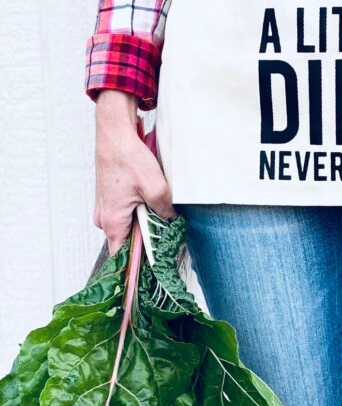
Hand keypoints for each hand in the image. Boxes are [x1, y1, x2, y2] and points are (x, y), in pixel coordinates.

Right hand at [93, 90, 176, 256]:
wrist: (114, 133)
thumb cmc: (128, 157)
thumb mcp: (156, 187)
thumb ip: (165, 212)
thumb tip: (173, 225)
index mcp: (111, 221)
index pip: (122, 258)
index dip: (138, 267)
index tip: (154, 272)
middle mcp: (103, 218)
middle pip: (128, 242)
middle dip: (148, 241)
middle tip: (168, 239)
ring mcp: (105, 208)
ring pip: (129, 226)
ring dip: (145, 223)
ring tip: (161, 214)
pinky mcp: (111, 199)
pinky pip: (126, 214)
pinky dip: (140, 211)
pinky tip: (152, 201)